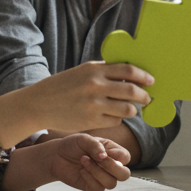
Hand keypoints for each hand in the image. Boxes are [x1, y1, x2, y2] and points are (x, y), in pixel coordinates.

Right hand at [14, 62, 153, 135]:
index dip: (143, 76)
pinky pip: (115, 121)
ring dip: (132, 110)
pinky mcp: (91, 120)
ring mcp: (94, 104)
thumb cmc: (63, 87)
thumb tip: (130, 73)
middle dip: (144, 96)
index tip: (151, 80)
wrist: (39, 104)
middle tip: (147, 98)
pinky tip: (110, 116)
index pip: (128, 70)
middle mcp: (96, 85)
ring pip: (127, 109)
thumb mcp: (82, 72)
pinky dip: (117, 119)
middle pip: (132, 91)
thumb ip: (104, 71)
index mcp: (94, 69)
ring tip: (130, 109)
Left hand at [44, 134, 130, 190]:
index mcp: (113, 152)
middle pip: (124, 175)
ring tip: (83, 160)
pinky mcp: (92, 186)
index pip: (126, 157)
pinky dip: (89, 178)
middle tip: (98, 158)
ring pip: (111, 183)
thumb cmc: (73, 145)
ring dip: (97, 172)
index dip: (120, 156)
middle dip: (112, 167)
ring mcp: (102, 178)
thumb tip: (104, 156)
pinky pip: (98, 188)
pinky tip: (81, 170)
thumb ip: (95, 145)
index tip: (106, 151)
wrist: (56, 156)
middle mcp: (110, 166)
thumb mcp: (84, 139)